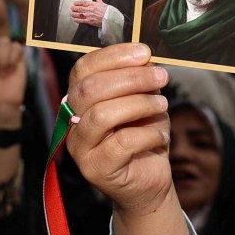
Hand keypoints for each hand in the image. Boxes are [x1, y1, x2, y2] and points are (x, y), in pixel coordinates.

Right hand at [65, 44, 174, 218]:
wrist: (149, 181)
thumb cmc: (143, 137)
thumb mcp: (143, 101)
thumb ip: (139, 80)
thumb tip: (145, 58)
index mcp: (80, 99)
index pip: (83, 68)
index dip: (113, 56)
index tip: (144, 52)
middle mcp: (72, 122)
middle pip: (90, 89)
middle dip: (131, 78)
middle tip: (161, 77)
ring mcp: (80, 148)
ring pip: (102, 115)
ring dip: (139, 104)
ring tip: (162, 104)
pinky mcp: (95, 169)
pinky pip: (121, 144)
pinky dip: (148, 135)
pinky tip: (161, 136)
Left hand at [70, 0, 109, 28]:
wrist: (110, 18)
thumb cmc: (107, 11)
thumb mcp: (102, 3)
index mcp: (93, 4)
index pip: (83, 2)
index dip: (78, 2)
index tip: (74, 3)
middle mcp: (90, 9)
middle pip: (80, 8)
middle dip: (74, 8)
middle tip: (71, 8)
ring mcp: (89, 15)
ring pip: (79, 14)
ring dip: (74, 14)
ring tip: (71, 13)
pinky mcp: (90, 21)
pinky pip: (82, 20)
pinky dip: (78, 20)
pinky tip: (75, 20)